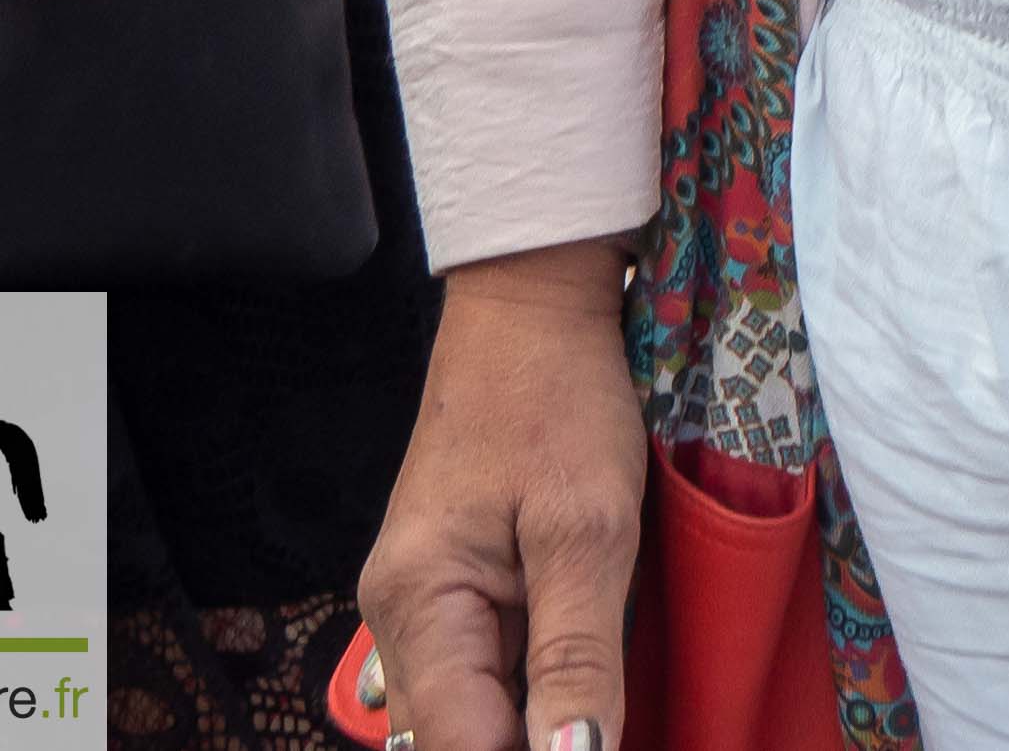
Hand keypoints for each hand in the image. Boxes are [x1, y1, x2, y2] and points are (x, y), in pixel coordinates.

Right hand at [361, 246, 643, 750]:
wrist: (532, 303)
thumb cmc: (560, 396)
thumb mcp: (589, 528)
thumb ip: (577, 658)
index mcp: (419, 605)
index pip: (462, 750)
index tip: (606, 745)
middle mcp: (399, 619)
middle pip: (456, 741)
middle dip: (534, 742)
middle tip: (609, 714)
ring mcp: (421, 605)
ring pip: (468, 715)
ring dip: (534, 721)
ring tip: (602, 697)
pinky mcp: (450, 589)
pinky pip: (480, 673)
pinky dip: (530, 688)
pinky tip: (580, 678)